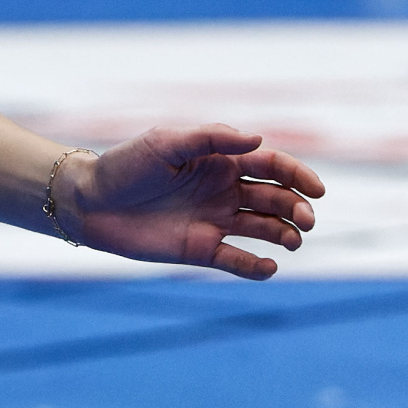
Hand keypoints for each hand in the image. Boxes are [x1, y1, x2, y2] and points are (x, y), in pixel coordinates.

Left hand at [63, 127, 323, 280]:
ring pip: (264, 229)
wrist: (89, 202)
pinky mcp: (200, 248)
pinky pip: (237, 260)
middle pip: (275, 198)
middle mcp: (223, 190)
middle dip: (296, 208)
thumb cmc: (125, 165)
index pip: (271, 166)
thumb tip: (257, 139)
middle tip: (306, 220)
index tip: (317, 190)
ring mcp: (214, 220)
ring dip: (285, 235)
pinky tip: (268, 268)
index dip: (299, 176)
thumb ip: (211, 139)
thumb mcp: (166, 143)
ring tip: (292, 241)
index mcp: (220, 161)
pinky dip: (257, 266)